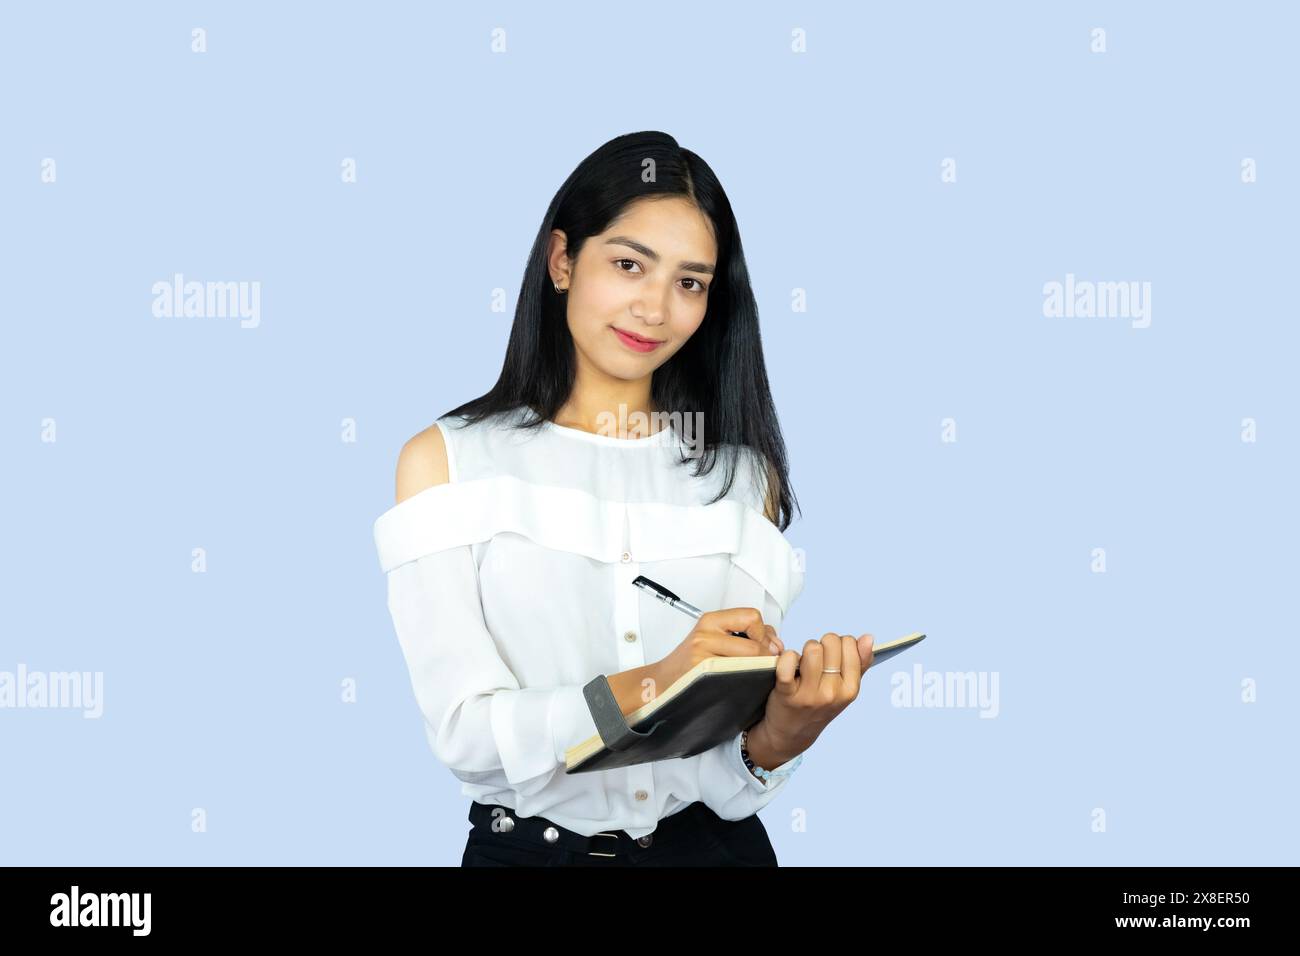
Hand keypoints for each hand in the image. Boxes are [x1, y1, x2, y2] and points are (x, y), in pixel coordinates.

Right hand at [651, 607, 783, 698]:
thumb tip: (776, 644)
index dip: (765, 634)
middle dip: (766, 658)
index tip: (766, 647)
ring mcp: (702, 652)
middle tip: (766, 667)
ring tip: (753, 676)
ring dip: (757, 671)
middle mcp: (706, 632)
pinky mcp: (701, 671)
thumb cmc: (692, 664)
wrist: (663, 682)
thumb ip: (745, 635)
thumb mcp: (715, 639)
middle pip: (754, 643)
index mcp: (711, 620)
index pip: (752, 617)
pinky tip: (741, 684)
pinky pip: (735, 675)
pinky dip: (744, 681)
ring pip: (747, 660)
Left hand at [749, 633, 873, 763]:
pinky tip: (789, 665)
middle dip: (822, 644)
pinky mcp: (786, 693)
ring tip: (803, 662)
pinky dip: (787, 657)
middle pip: (830, 642)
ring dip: (805, 650)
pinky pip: (789, 662)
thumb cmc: (819, 706)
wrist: (791, 734)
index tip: (832, 656)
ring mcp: (810, 694)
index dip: (838, 643)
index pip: (849, 643)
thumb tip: (868, 638)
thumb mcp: (844, 689)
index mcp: (851, 689)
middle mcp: (833, 693)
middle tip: (816, 659)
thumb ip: (860, 663)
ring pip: (812, 649)